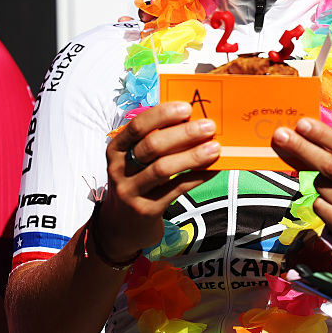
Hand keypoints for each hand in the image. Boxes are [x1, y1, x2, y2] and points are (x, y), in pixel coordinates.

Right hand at [97, 102, 219, 260]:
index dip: (162, 115)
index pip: (138, 126)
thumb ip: (157, 140)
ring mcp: (131, 191)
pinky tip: (213, 168)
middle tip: (208, 126)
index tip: (187, 107)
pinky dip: (198, 177)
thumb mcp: (135, 159)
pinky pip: (176, 189)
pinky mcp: (146, 210)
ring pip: (163, 169)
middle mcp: (119, 169)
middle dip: (183, 134)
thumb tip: (193, 119)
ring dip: (192, 156)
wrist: (120, 225)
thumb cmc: (137, 180)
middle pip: (152, 146)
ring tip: (215, 147)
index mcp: (116, 149)